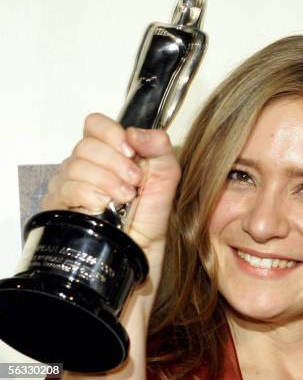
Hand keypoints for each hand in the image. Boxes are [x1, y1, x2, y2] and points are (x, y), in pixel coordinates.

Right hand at [42, 113, 180, 289]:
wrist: (140, 255)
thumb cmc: (151, 219)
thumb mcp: (167, 178)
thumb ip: (160, 148)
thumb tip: (136, 132)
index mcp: (110, 154)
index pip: (95, 124)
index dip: (112, 134)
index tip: (132, 152)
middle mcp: (86, 167)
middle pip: (86, 144)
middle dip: (117, 163)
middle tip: (134, 184)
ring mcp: (69, 186)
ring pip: (76, 165)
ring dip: (108, 181)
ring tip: (124, 199)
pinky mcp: (58, 207)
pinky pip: (67, 188)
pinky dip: (92, 194)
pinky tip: (105, 207)